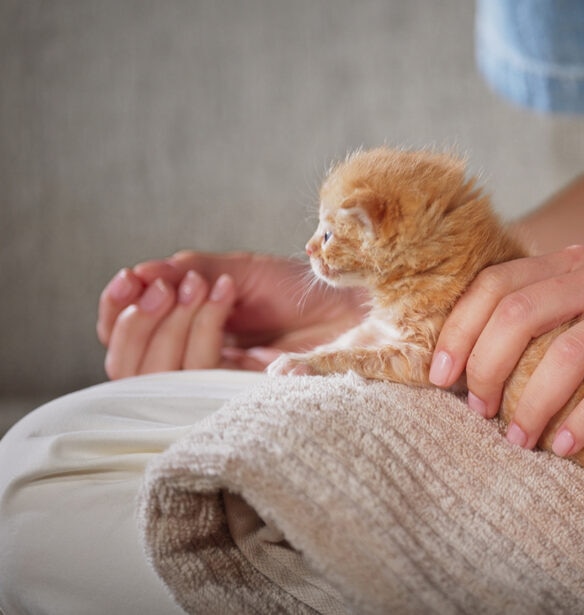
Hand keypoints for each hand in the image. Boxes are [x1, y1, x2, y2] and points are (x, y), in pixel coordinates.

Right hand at [98, 250, 365, 378]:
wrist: (353, 298)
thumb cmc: (300, 289)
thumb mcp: (237, 270)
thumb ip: (186, 272)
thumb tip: (138, 275)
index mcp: (184, 339)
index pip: (124, 341)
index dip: (117, 312)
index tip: (129, 280)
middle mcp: (193, 368)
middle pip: (128, 367)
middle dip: (140, 321)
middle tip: (168, 286)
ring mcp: (217, 386)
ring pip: (158, 377)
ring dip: (170, 324)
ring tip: (200, 286)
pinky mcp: (245, 395)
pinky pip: (201, 378)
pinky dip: (203, 330)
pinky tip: (223, 294)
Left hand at [429, 246, 583, 455]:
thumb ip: (545, 311)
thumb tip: (466, 358)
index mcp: (574, 261)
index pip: (495, 283)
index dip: (459, 330)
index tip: (440, 377)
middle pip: (519, 314)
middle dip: (486, 368)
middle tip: (480, 413)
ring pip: (566, 353)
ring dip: (532, 403)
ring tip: (519, 440)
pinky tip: (567, 446)